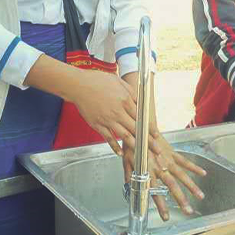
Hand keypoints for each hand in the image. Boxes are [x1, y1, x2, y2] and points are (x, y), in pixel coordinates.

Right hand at [23, 55, 159, 155]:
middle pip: (136, 129)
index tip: (156, 135)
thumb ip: (131, 93)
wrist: (78, 85)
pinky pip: (108, 138)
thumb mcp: (119, 82)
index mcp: (125, 100)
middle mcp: (118, 112)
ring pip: (124, 136)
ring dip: (135, 146)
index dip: (150, 128)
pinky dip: (114, 146)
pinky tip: (120, 153)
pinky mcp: (97, 124)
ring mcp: (107, 120)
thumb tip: (140, 102)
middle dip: (148, 141)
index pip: (142, 118)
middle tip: (155, 149)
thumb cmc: (97, 80)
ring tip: (142, 154)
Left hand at [122, 135, 206, 220]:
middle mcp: (159, 167)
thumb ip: (130, 176)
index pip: (154, 192)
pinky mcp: (172, 152)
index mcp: (147, 172)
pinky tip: (203, 174)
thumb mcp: (126, 162)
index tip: (166, 216)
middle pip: (172, 186)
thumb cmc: (131, 145)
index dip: (161, 205)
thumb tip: (130, 189)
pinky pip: (184, 161)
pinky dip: (194, 167)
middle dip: (181, 200)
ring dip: (191, 186)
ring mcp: (167, 160)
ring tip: (200, 196)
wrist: (139, 127)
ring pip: (181, 175)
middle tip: (188, 211)